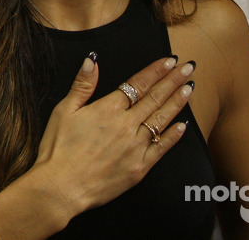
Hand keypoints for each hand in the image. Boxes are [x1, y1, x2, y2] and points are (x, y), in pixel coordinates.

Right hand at [30, 55, 193, 217]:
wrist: (61, 188)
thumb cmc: (58, 149)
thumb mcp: (63, 111)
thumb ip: (82, 85)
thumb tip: (92, 60)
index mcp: (108, 109)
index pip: (138, 83)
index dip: (156, 70)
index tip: (170, 60)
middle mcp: (126, 125)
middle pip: (155, 97)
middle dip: (174, 80)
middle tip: (189, 67)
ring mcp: (135, 147)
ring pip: (162, 119)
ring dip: (178, 102)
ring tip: (190, 88)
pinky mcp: (139, 168)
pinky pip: (162, 148)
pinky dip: (173, 136)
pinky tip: (183, 125)